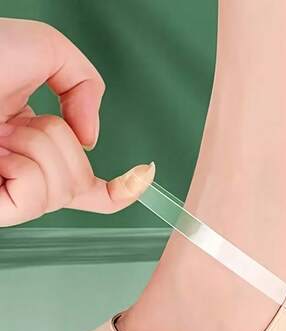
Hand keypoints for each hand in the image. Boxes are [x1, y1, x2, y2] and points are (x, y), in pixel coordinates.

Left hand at [0, 19, 153, 225]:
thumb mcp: (47, 50)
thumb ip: (87, 84)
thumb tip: (91, 139)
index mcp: (31, 140)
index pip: (80, 181)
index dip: (118, 188)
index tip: (141, 176)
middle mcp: (20, 168)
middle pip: (78, 185)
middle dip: (63, 144)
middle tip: (21, 122)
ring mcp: (5, 189)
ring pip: (61, 189)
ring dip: (42, 147)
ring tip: (5, 129)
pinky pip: (36, 194)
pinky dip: (25, 164)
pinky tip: (1, 150)